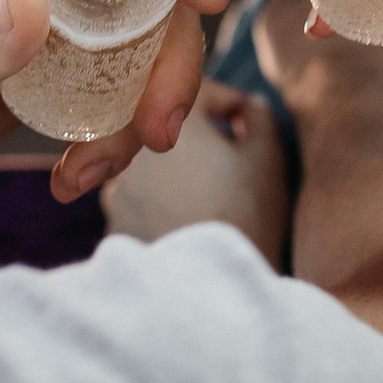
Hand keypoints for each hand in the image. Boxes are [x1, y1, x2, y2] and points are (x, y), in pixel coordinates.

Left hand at [0, 0, 231, 215]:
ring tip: (95, 171)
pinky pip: (111, 98)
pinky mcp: (46, 80)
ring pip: (139, 50)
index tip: (203, 1)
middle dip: (170, 61)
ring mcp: (45, 30)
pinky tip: (72, 179)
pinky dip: (110, 140)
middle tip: (160, 131)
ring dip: (144, 111)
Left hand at [100, 81, 287, 268]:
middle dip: (200, 138)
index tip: (248, 121)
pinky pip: (142, 203)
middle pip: (167, 130)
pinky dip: (164, 204)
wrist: (214, 291)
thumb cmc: (246, 216)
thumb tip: (248, 108)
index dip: (229, 103)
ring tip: (215, 196)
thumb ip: (259, 118)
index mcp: (165, 121)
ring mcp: (115, 192)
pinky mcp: (114, 228)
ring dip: (179, 171)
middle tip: (232, 159)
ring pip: (152, 167)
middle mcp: (129, 151)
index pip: (195, 91)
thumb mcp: (268, 159)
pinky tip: (192, 223)